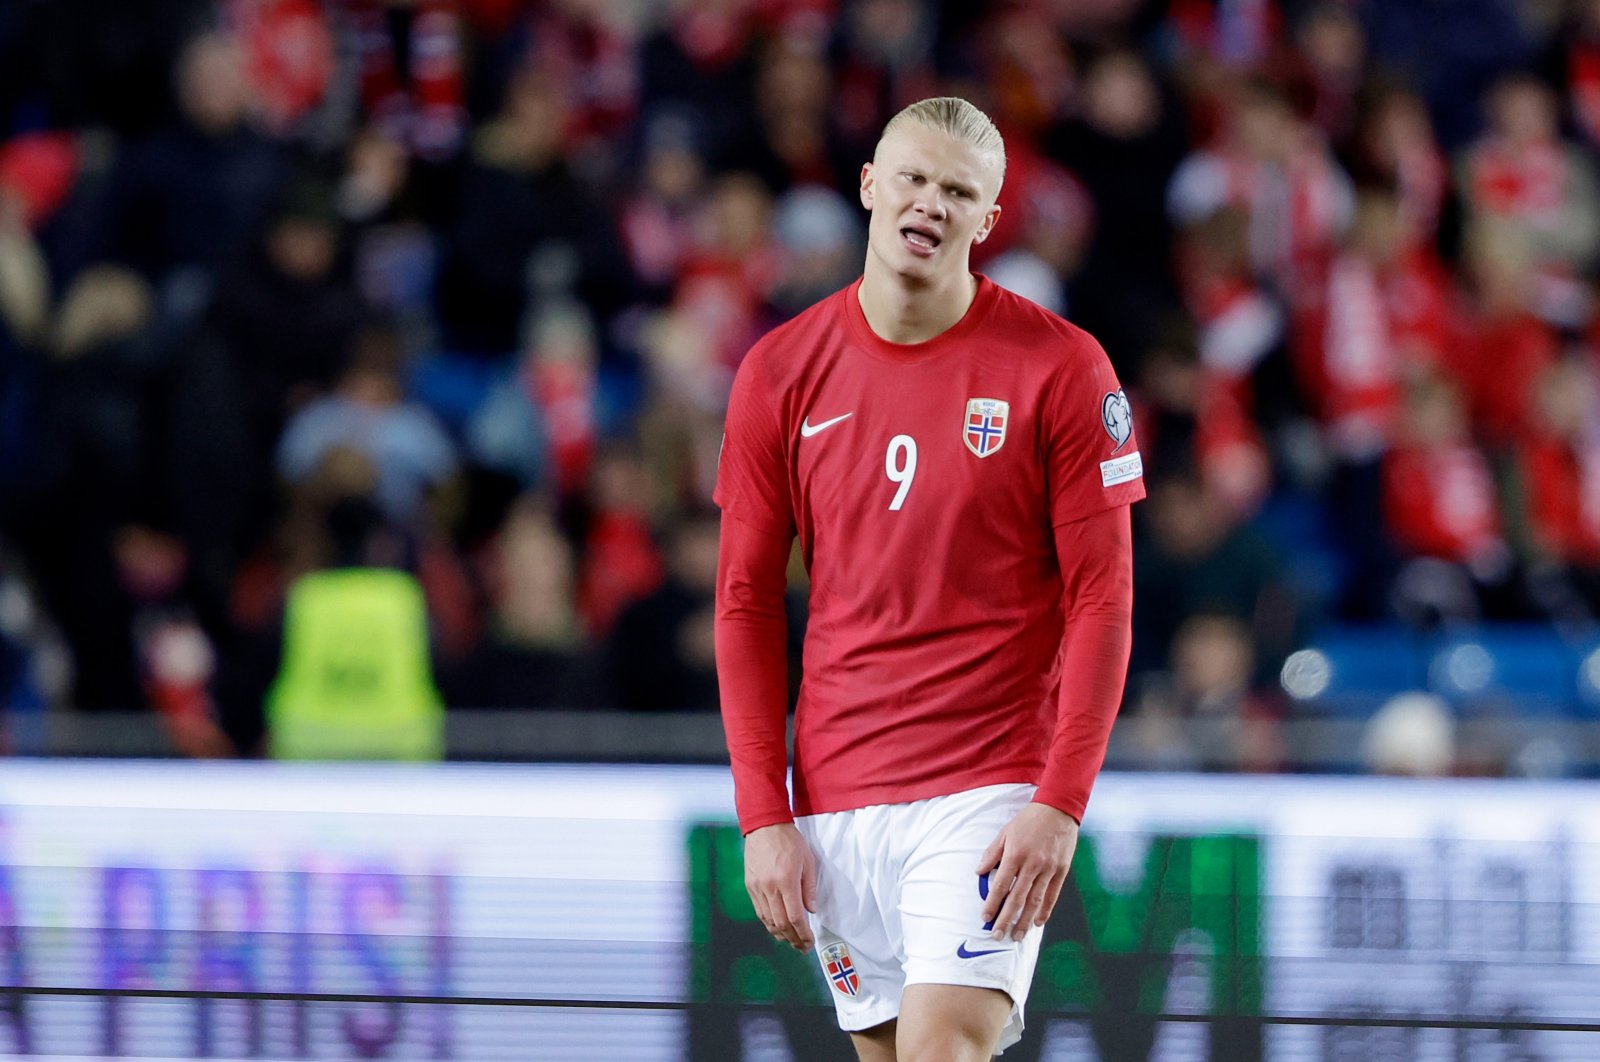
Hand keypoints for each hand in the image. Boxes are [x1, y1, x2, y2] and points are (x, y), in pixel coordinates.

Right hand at [743, 823, 817, 951]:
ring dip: (780, 934)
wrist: (764, 826)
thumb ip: (809, 888)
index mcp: (786, 880)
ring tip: (791, 941)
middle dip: (793, 939)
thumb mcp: (807, 861)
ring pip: (768, 920)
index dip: (803, 934)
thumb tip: (811, 910)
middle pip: (781, 923)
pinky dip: (768, 923)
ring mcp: (757, 887)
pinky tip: (777, 928)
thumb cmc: (789, 840)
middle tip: (802, 947)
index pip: (795, 917)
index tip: (809, 942)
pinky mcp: (750, 885)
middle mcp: (769, 887)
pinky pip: (759, 911)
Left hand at [977, 803, 1078, 940]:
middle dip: (1006, 920)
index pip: (1001, 886)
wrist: (1058, 809)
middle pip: (1017, 899)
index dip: (992, 904)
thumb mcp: (1005, 833)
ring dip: (1025, 921)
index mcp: (1015, 855)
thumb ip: (992, 854)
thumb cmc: (1029, 820)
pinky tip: (1037, 922)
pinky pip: (1052, 895)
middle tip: (997, 936)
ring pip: (1035, 901)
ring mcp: (1048, 869)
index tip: (985, 918)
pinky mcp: (1061, 870)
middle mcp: (1032, 865)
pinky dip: (1045, 911)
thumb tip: (979, 872)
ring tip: (1017, 936)